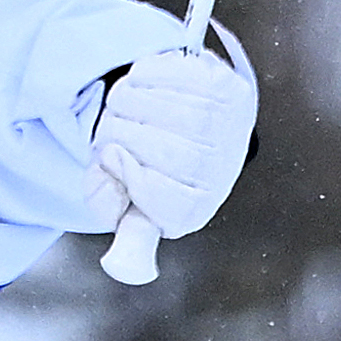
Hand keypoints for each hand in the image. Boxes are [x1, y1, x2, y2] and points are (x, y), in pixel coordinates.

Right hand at [79, 20, 260, 244]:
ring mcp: (227, 123)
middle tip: (112, 129)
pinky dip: (144, 75)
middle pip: (162, 150)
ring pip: (164, 108)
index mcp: (194, 205)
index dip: (126, 173)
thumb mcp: (131, 201)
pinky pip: (172, 75)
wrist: (189, 118)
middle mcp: (221, 167)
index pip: (163, 199)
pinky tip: (143, 85)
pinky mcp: (223, 85)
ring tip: (124, 106)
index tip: (112, 158)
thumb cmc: (150, 163)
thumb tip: (123, 266)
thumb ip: (126, 234)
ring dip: (128, 101)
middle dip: (120, 133)